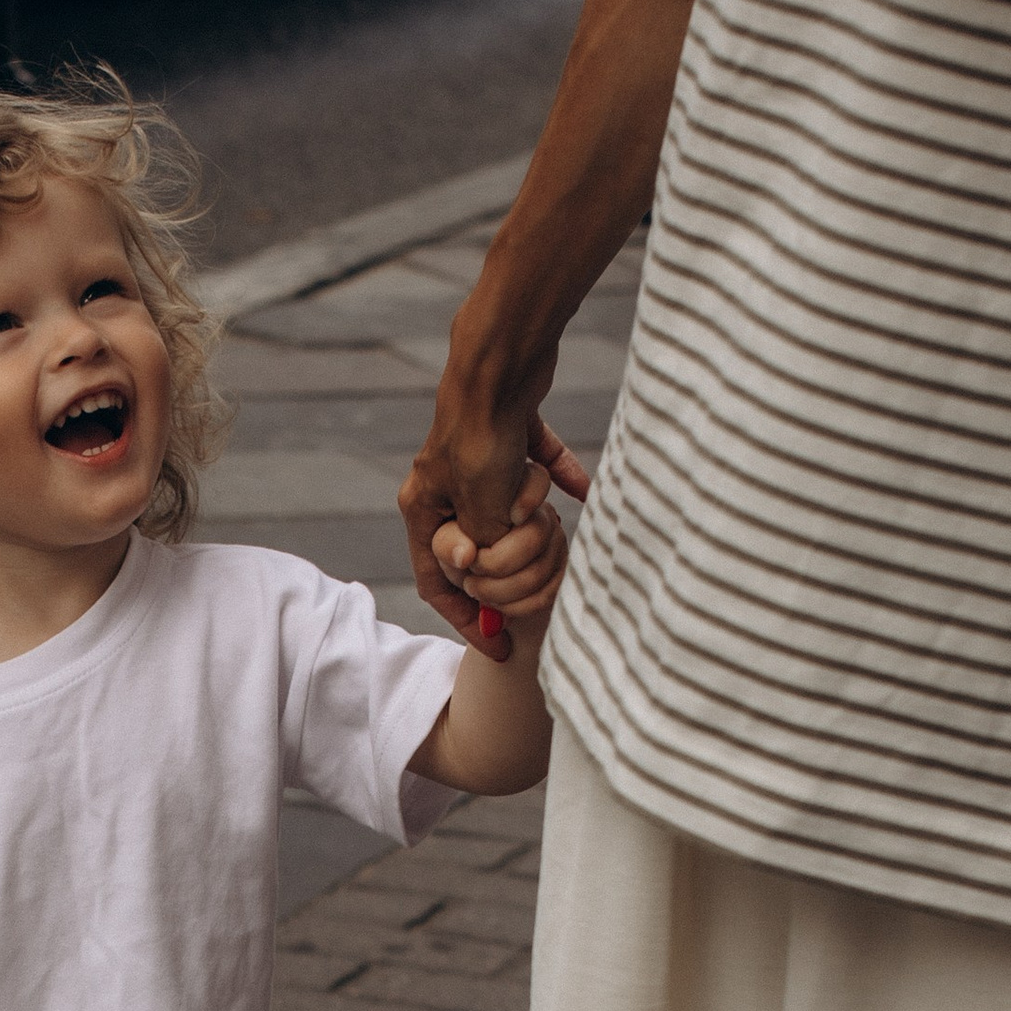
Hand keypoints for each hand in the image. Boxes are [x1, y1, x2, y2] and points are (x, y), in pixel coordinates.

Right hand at [401, 404, 591, 661]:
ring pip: (513, 509)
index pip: (437, 581)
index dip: (466, 620)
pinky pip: (539, 466)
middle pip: (481, 546)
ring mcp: (478, 459)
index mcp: (425, 506)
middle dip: (513, 553)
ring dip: (535, 510)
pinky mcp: (511, 432)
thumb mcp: (480, 508)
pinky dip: (560, 477)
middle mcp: (445, 485)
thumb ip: (484, 549)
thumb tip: (489, 577)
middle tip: (539, 559)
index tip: (501, 648)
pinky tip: (586, 489)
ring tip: (541, 501)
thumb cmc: (481, 435)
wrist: (501, 361)